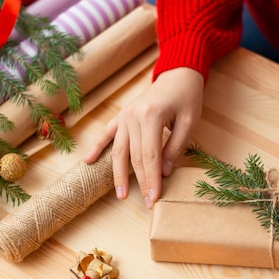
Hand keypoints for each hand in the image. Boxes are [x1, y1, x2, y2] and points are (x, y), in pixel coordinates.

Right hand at [83, 68, 203, 207]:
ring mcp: (124, 116)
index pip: (150, 156)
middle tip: (146, 203)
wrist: (177, 74)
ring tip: (121, 195)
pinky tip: (88, 161)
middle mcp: (133, 116)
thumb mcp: (189, 122)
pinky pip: (106, 134)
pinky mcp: (121, 116)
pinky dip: (97, 147)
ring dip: (118, 175)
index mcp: (151, 116)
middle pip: (134, 157)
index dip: (152, 179)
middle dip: (140, 182)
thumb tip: (164, 173)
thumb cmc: (186, 98)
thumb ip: (176, 147)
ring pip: (119, 150)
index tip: (154, 198)